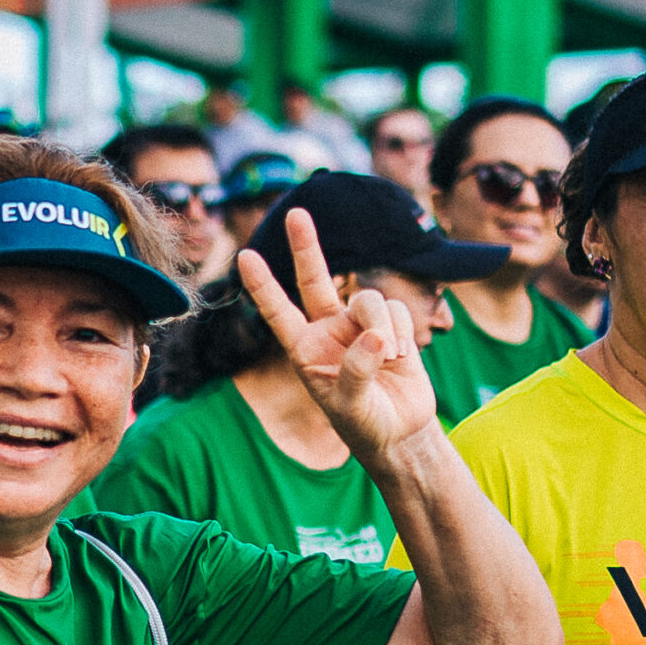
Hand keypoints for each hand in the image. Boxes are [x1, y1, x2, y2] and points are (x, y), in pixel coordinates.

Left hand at [238, 208, 437, 466]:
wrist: (400, 432)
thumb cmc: (364, 425)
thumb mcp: (352, 407)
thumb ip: (357, 374)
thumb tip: (373, 338)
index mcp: (304, 351)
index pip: (278, 312)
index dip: (263, 285)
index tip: (244, 255)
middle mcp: (327, 331)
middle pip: (314, 279)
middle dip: (306, 246)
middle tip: (296, 213)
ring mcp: (358, 325)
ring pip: (368, 299)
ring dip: (382, 325)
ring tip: (390, 357)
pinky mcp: (389, 324)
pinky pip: (394, 308)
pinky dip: (399, 329)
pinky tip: (401, 356)